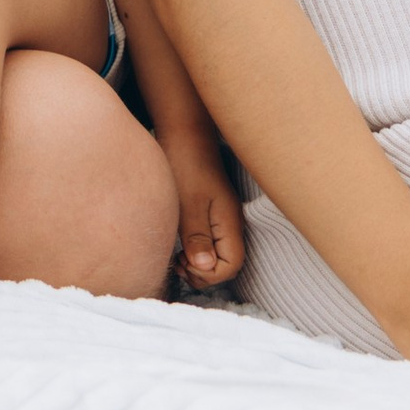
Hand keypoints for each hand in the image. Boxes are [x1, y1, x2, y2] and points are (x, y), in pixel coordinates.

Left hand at [166, 126, 246, 288]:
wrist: (184, 135)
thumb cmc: (185, 164)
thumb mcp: (188, 203)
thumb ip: (197, 236)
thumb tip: (205, 267)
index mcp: (229, 223)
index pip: (232, 266)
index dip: (209, 274)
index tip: (185, 262)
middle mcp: (229, 224)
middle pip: (227, 266)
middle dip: (203, 273)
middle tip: (178, 262)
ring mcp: (221, 220)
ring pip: (217, 257)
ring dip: (198, 265)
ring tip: (177, 256)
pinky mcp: (210, 215)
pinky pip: (209, 244)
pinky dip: (195, 252)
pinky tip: (179, 245)